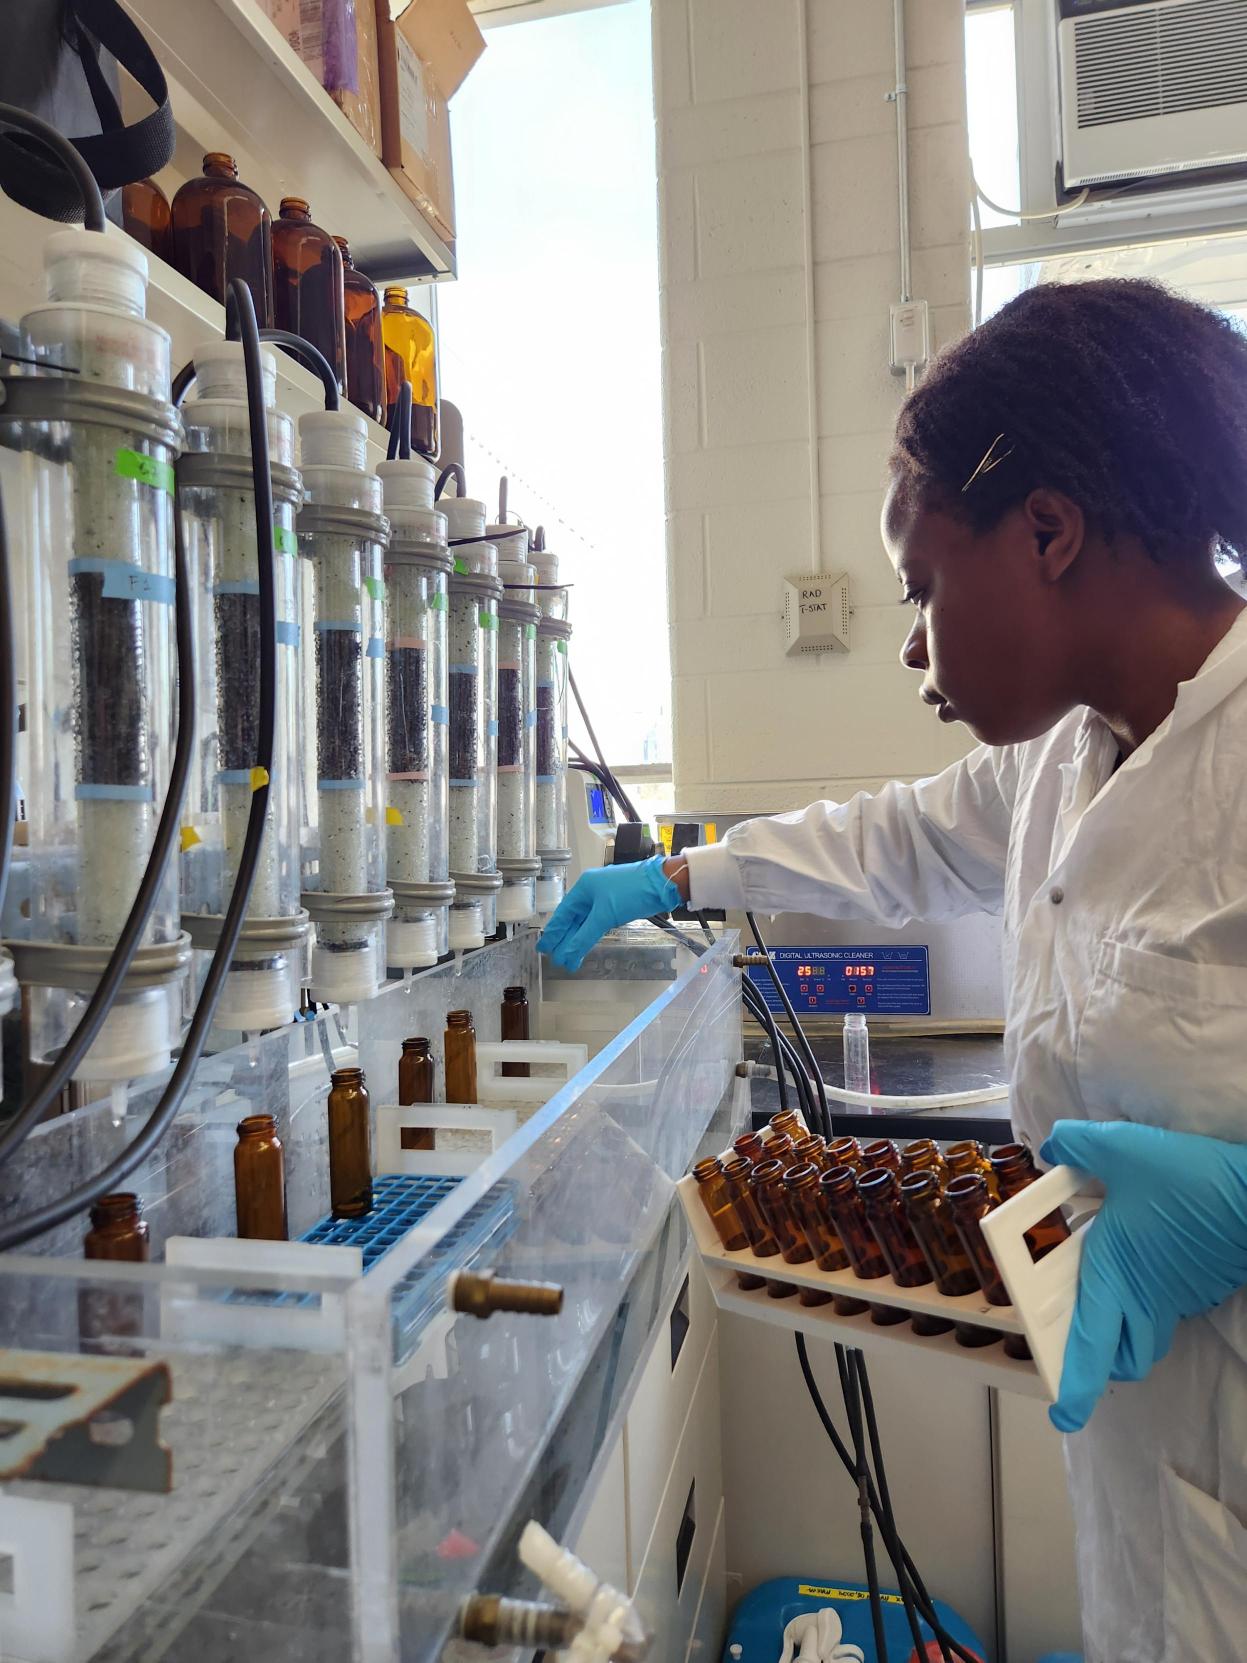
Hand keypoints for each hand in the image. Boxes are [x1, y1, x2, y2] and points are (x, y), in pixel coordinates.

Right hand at [537, 856, 682, 971]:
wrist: (662, 883)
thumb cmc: (630, 893)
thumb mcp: (605, 916)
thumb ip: (584, 937)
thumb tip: (566, 956)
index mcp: (583, 888)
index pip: (562, 914)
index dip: (553, 933)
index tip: (543, 948)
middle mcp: (591, 891)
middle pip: (572, 919)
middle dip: (564, 940)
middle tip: (555, 959)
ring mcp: (604, 897)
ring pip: (585, 922)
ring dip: (578, 940)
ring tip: (569, 959)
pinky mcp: (616, 904)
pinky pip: (597, 922)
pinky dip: (590, 934)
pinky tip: (585, 945)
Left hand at [1041, 1119, 1246, 1432]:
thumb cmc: (1188, 1180)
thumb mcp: (1122, 1149)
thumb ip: (1079, 1145)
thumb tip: (1052, 1144)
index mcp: (1114, 1275)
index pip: (1087, 1347)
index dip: (1072, 1387)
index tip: (1060, 1414)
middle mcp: (1144, 1297)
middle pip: (1119, 1358)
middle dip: (1095, 1360)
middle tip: (1072, 1334)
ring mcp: (1176, 1296)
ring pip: (1145, 1337)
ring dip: (1122, 1330)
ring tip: (1101, 1291)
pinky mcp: (1199, 1285)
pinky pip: (1165, 1309)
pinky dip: (1146, 1298)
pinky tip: (1138, 1256)